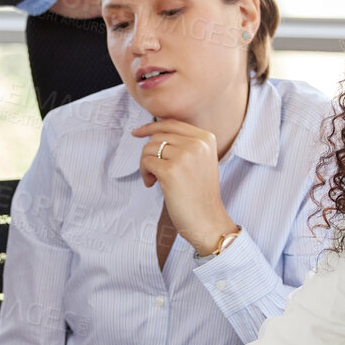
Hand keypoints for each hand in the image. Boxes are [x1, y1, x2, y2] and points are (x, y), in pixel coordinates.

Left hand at [132, 119, 236, 253]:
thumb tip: (152, 131)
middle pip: (157, 136)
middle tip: (152, 171)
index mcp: (206, 138)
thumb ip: (185, 143)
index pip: (171, 123)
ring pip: (149, 148)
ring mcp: (184, 156)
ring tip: (154, 180)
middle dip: (149, 152)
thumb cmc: (199, 193)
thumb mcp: (200, 160)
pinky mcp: (171, 171)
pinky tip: (152, 184)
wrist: (208, 220)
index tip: (137, 132)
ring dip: (146, 165)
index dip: (150, 127)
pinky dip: (144, 173)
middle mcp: (197, 144)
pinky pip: (146, 162)